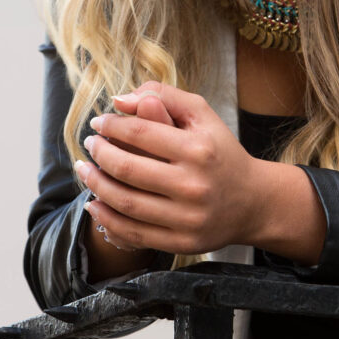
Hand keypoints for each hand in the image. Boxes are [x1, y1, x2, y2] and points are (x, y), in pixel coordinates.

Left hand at [77, 82, 262, 254]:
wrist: (253, 201)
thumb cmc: (220, 151)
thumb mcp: (202, 114)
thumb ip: (164, 96)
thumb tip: (119, 100)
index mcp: (199, 149)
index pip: (141, 132)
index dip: (111, 126)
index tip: (98, 123)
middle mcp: (194, 184)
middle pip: (128, 169)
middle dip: (99, 154)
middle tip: (89, 146)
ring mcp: (188, 217)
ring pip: (126, 203)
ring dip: (96, 185)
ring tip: (85, 171)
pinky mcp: (183, 242)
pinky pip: (134, 233)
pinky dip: (107, 219)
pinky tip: (95, 202)